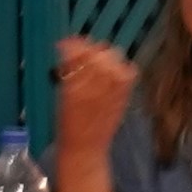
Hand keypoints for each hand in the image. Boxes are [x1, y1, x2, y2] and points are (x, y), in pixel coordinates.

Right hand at [51, 37, 133, 191]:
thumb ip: (68, 72)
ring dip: (105, 56)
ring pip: (114, 57)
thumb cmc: (68, 125)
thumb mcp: (62, 95)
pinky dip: (122, 68)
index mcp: (74, 85)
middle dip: (89, 48)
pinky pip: (129, 71)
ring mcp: (114, 89)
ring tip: (98, 62)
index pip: (77, 52)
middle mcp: (96, 84)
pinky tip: (114, 73)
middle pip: (98, 51)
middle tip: (82, 54)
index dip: (72, 44)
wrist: (85, 148)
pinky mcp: (125, 94)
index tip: (65, 44)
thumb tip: (70, 52)